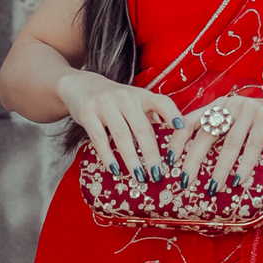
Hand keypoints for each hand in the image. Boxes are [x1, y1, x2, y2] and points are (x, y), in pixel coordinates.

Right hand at [57, 70, 179, 180]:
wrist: (81, 85)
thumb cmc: (115, 101)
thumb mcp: (134, 103)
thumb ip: (151, 118)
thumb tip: (172, 145)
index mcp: (141, 96)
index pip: (162, 102)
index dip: (172, 114)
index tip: (181, 128)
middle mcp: (125, 97)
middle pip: (142, 128)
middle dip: (151, 154)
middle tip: (158, 175)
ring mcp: (105, 104)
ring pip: (122, 135)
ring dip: (132, 159)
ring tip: (139, 177)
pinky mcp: (88, 113)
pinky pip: (100, 138)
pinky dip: (108, 156)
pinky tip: (115, 170)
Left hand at [169, 93, 262, 193]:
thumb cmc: (259, 127)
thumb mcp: (234, 126)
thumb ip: (216, 134)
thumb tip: (191, 162)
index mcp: (218, 105)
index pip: (190, 121)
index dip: (177, 140)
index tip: (169, 161)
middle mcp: (231, 104)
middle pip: (207, 134)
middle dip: (194, 160)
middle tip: (185, 182)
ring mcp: (249, 110)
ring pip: (230, 143)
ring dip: (220, 168)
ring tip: (212, 188)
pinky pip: (252, 146)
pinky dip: (244, 166)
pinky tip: (237, 181)